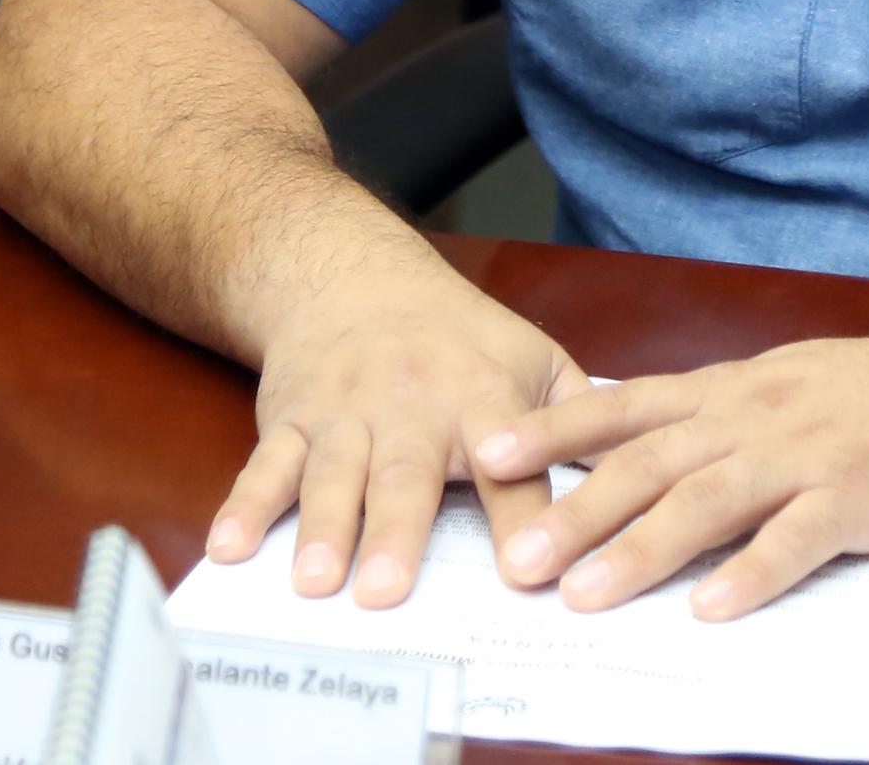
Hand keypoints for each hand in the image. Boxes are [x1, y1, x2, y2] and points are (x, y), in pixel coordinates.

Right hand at [205, 262, 592, 606]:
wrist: (355, 276)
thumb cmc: (458, 334)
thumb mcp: (532, 354)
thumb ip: (579, 418)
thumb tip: (636, 475)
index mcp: (484, 395)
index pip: (512, 462)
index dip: (521, 514)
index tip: (528, 570)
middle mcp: (414, 405)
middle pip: (407, 474)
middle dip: (397, 532)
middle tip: (388, 592)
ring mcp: (348, 413)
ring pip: (335, 474)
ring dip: (323, 527)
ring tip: (315, 581)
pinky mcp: (294, 419)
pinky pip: (267, 465)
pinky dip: (246, 506)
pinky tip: (233, 548)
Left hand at [472, 322, 868, 618]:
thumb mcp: (789, 385)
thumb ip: (719, 416)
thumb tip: (639, 445)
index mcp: (737, 390)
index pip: (628, 405)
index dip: (555, 428)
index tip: (487, 451)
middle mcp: (760, 414)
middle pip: (652, 462)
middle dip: (576, 510)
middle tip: (513, 561)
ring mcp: (809, 452)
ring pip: (710, 498)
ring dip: (642, 549)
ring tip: (585, 597)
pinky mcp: (860, 494)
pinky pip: (799, 538)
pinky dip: (753, 574)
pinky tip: (713, 609)